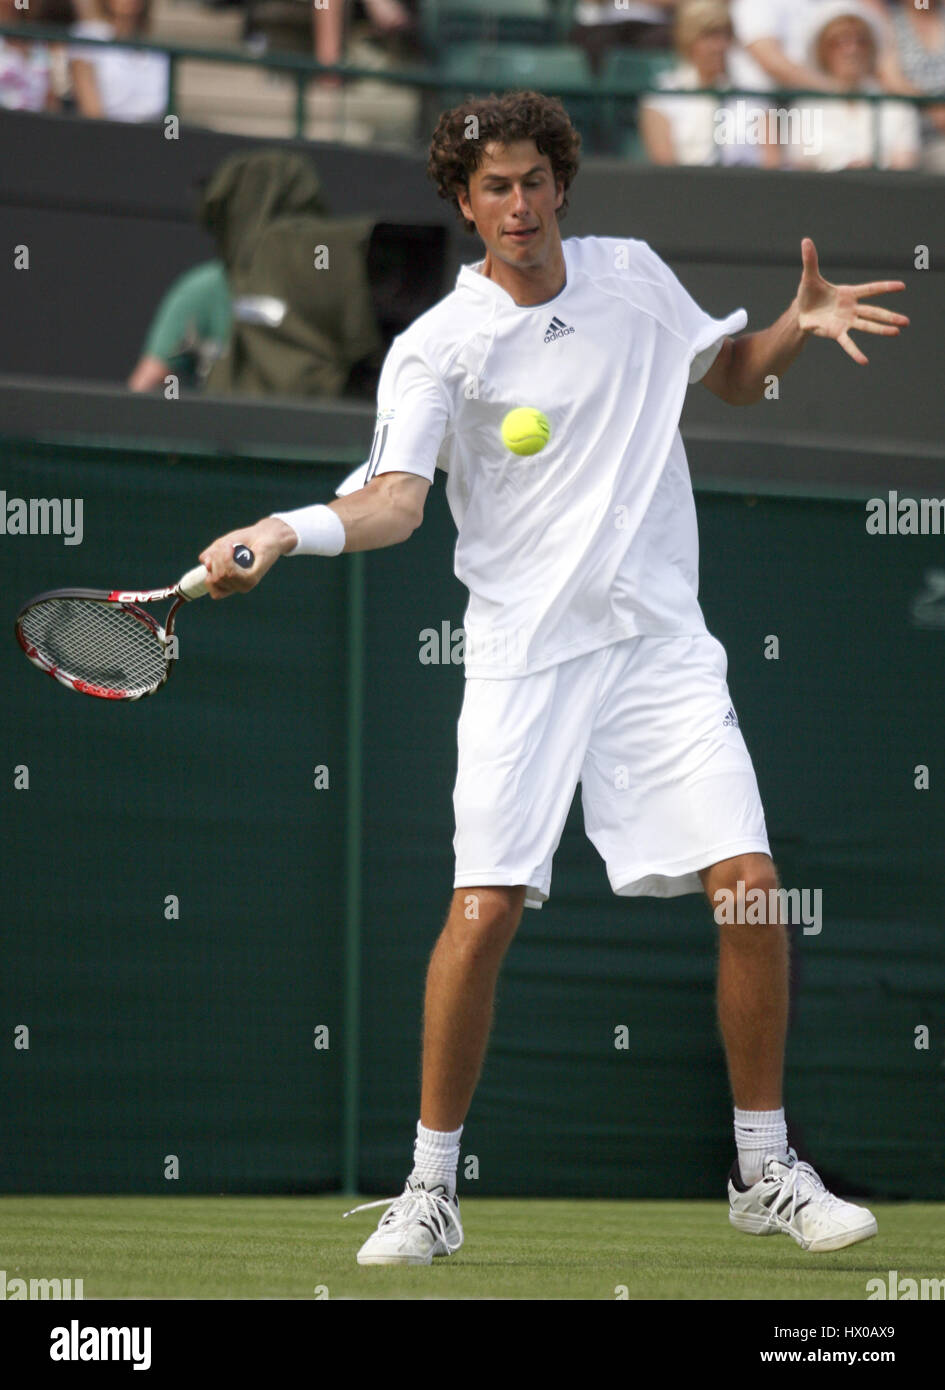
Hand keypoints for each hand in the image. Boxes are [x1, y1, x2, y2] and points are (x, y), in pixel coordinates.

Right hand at [199, 516, 296, 598]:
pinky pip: (231, 573)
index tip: (214, 556)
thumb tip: (207, 565)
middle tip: (226, 546)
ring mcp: (245, 584)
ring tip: (231, 546)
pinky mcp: (252, 579)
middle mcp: (236, 586)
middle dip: (215, 559)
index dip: (208, 572)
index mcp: (229, 582)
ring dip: (221, 556)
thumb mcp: (220, 546)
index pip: (212, 589)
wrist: (265, 534)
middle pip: (214, 579)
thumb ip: (210, 556)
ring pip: (222, 576)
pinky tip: (232, 548)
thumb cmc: (244, 540)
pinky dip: (228, 558)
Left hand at [795, 237, 908, 364]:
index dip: (885, 287)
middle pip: (874, 311)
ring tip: (896, 332)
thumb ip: (810, 260)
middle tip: (906, 321)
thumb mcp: (809, 277)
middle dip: (889, 316)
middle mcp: (851, 308)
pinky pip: (848, 343)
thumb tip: (805, 240)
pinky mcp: (837, 333)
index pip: (870, 289)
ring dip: (881, 330)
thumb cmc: (808, 294)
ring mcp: (846, 321)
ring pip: (867, 326)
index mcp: (848, 293)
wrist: (800, 312)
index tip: (902, 286)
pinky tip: (864, 361)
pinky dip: (855, 352)